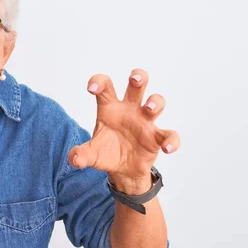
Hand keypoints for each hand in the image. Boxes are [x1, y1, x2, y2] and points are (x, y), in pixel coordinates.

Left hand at [68, 69, 179, 193]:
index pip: (105, 88)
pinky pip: (169, 135)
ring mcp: (145, 122)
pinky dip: (172, 140)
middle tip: (134, 79)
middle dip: (138, 77)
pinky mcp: (157, 138)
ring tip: (149, 108)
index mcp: (110, 108)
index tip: (92, 88)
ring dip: (155, 102)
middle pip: (136, 85)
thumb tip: (75, 159)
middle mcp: (129, 110)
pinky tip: (167, 148)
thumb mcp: (91, 154)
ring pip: (156, 102)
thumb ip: (81, 155)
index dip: (99, 82)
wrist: (122, 170)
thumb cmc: (106, 153)